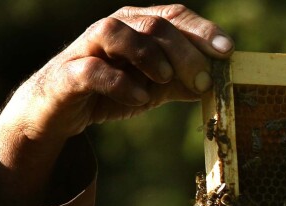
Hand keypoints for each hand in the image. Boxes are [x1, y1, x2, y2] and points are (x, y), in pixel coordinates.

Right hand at [0, 5, 233, 205]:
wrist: (57, 111)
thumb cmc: (111, 91)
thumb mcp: (155, 87)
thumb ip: (184, 82)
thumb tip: (220, 81)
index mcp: (136, 26)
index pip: (173, 15)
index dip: (202, 30)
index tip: (228, 51)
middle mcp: (112, 29)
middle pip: (152, 24)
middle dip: (183, 52)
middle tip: (202, 80)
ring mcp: (86, 49)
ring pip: (113, 31)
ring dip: (146, 54)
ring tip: (164, 80)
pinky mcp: (67, 75)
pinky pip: (92, 70)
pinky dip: (120, 83)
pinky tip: (139, 98)